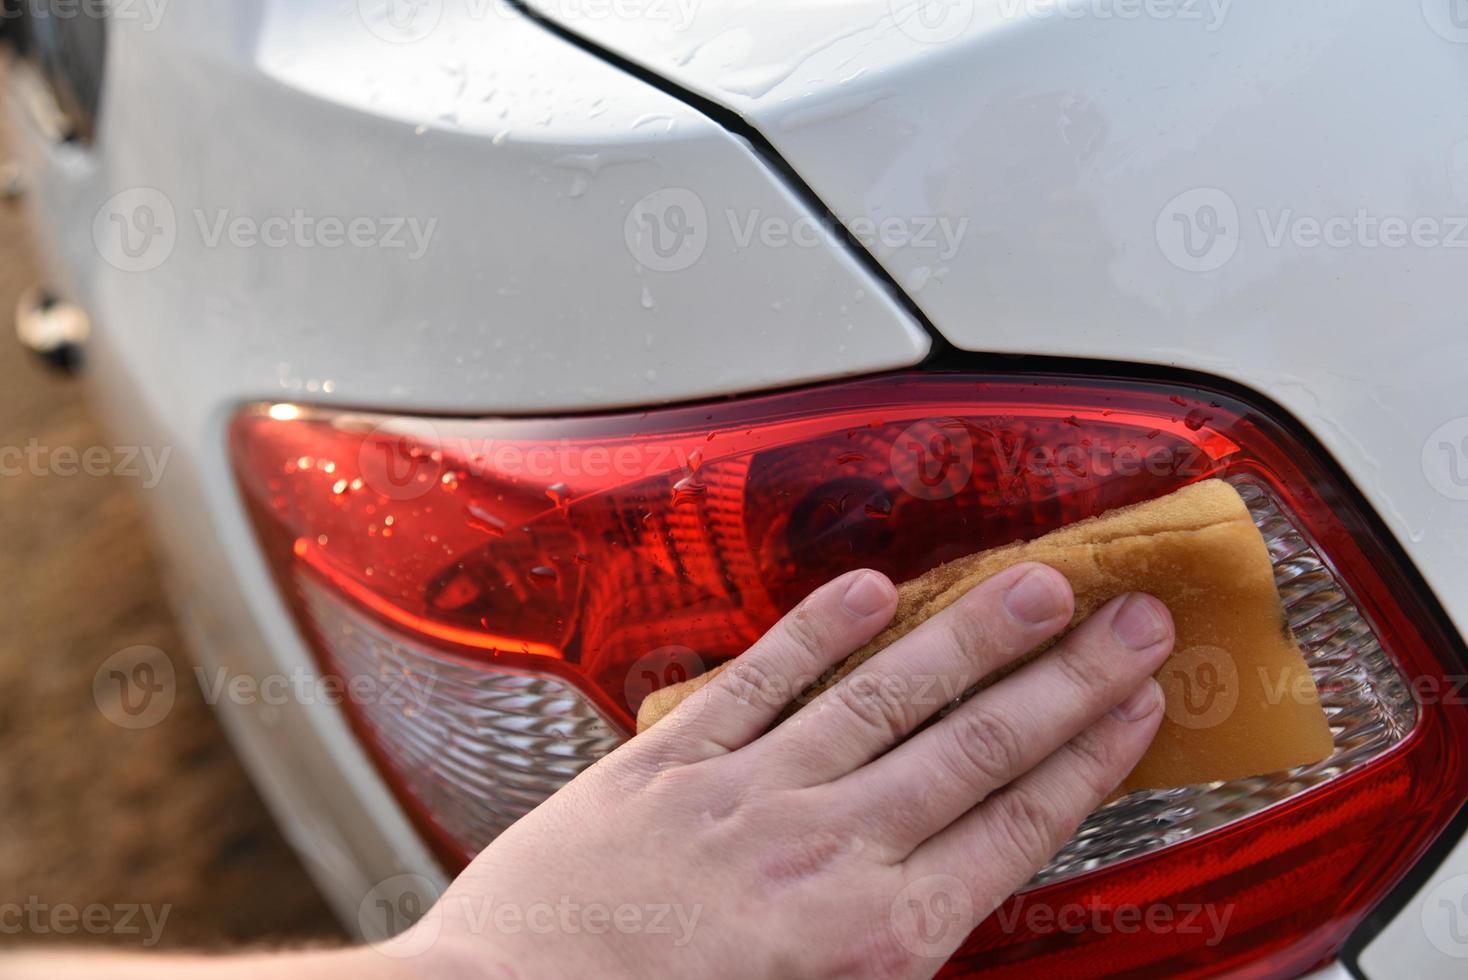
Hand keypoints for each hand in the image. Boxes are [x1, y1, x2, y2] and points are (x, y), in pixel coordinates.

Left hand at [415, 562, 1172, 978]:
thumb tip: (941, 909)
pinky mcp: (671, 765)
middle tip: (1134, 621)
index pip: (1015, 825)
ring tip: (1037, 584)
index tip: (1139, 707)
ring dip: (971, 636)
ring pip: (887, 698)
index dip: (1088, 758)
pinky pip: (760, 682)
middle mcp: (828, 852)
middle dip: (1069, 681)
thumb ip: (893, 953)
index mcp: (876, 938)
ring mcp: (751, 795)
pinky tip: (868, 591)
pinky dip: (816, 631)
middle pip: (978, 748)